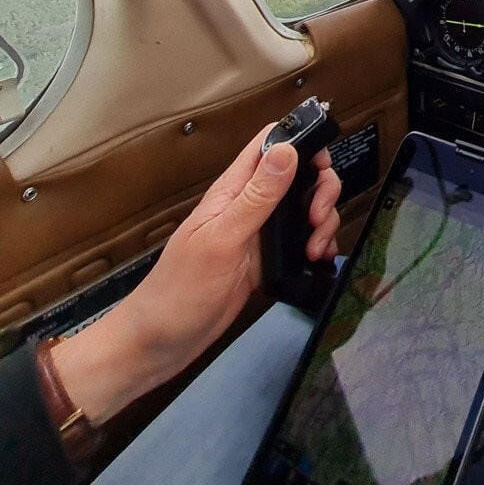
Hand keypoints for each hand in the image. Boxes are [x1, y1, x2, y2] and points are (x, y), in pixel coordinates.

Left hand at [51, 124, 341, 423]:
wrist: (161, 343)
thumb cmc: (181, 290)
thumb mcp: (222, 240)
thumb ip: (256, 196)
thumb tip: (287, 149)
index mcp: (233, 191)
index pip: (269, 144)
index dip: (300, 141)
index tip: (321, 166)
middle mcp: (250, 206)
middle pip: (299, 175)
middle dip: (321, 190)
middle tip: (318, 219)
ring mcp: (260, 235)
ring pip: (305, 209)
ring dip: (323, 222)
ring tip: (316, 250)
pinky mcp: (267, 261)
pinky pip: (301, 242)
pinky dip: (318, 247)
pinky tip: (319, 261)